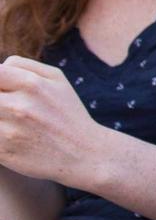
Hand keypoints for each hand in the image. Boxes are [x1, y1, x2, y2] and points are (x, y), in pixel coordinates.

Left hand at [0, 57, 109, 187]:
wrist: (83, 153)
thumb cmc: (67, 112)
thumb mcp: (57, 79)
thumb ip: (24, 66)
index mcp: (32, 84)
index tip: (4, 90)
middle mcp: (19, 106)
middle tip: (8, 106)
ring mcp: (9, 132)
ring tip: (10, 119)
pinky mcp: (4, 153)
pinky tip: (10, 135)